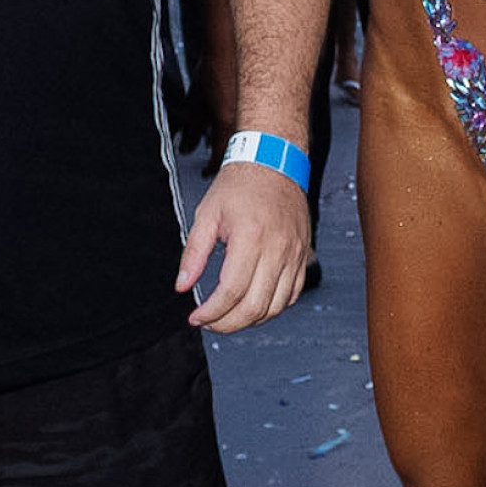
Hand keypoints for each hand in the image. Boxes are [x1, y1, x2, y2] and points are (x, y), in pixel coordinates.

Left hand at [176, 159, 309, 330]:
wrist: (274, 162)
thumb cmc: (240, 185)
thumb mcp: (207, 214)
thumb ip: (194, 253)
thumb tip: (183, 285)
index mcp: (251, 237)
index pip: (231, 291)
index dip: (211, 312)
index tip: (196, 317)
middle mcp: (277, 249)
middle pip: (255, 306)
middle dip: (228, 324)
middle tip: (210, 323)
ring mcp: (294, 254)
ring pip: (276, 306)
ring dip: (251, 320)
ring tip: (229, 317)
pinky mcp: (303, 256)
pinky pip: (292, 294)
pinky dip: (273, 308)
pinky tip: (254, 305)